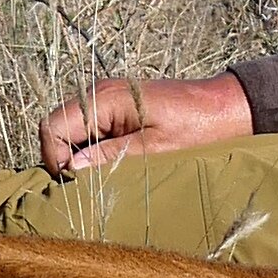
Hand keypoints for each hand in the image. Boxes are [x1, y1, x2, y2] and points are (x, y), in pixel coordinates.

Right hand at [37, 70, 254, 175]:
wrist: (224, 109)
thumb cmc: (195, 128)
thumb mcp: (152, 150)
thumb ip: (109, 156)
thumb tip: (72, 169)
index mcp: (106, 99)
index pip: (53, 126)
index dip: (54, 157)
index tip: (71, 182)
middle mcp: (100, 92)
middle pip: (56, 125)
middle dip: (61, 156)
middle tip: (82, 184)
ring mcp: (107, 96)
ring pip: (70, 126)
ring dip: (76, 153)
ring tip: (98, 175)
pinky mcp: (116, 104)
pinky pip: (89, 125)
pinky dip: (90, 146)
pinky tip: (109, 163)